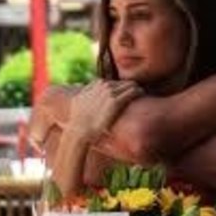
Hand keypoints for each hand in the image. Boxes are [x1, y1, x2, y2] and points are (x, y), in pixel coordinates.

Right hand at [28, 81, 142, 157]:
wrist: (79, 132)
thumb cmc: (77, 125)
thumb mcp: (76, 109)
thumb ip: (78, 102)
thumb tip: (73, 105)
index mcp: (91, 87)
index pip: (106, 83)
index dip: (115, 87)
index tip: (121, 90)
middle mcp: (99, 88)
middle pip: (118, 83)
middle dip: (126, 86)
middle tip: (135, 89)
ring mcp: (108, 94)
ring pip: (126, 85)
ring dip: (134, 87)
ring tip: (140, 90)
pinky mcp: (116, 103)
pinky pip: (131, 92)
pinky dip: (137, 91)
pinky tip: (141, 93)